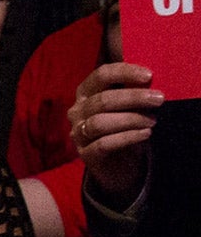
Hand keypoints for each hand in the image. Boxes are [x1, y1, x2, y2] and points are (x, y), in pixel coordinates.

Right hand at [69, 61, 160, 206]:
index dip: (124, 73)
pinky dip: (128, 137)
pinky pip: (104, 144)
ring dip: (131, 119)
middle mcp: (77, 111)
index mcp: (86, 93)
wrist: (118, 163)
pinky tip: (145, 134)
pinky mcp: (86, 154)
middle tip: (158, 99)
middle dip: (133, 98)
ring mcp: (78, 134)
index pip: (100, 76)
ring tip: (152, 121)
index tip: (149, 76)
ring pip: (100, 122)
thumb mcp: (126, 105)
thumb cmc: (124, 127)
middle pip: (102, 100)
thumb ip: (132, 90)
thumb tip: (150, 78)